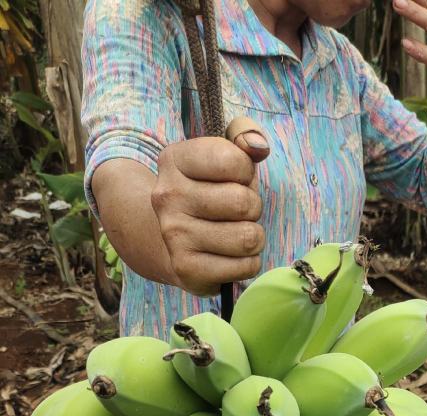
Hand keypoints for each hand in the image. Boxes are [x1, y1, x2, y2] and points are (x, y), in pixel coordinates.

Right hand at [151, 122, 268, 296]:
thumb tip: (258, 147)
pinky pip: (246, 266)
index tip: (234, 178)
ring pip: (248, 238)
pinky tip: (231, 256)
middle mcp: (168, 196)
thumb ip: (244, 135)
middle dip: (252, 208)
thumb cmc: (209, 192)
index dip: (246, 172)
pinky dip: (248, 263)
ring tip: (236, 233)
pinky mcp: (187, 269)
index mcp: (174, 160)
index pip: (234, 161)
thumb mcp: (222, 154)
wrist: (172, 241)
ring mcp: (174, 235)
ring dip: (253, 237)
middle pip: (244, 203)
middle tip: (237, 212)